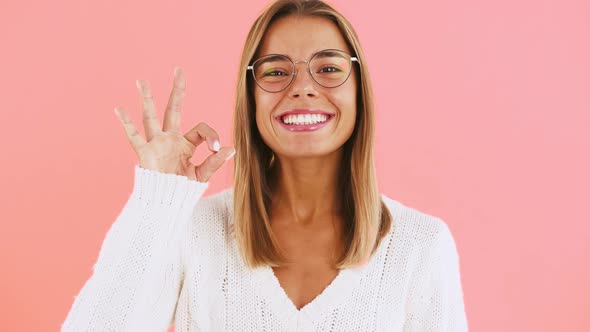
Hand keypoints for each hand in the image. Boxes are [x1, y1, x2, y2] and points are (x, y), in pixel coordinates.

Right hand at [114, 67, 234, 181]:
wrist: (166, 204)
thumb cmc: (184, 191)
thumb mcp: (202, 175)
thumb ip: (214, 162)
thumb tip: (231, 148)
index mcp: (187, 144)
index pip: (201, 129)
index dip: (211, 135)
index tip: (217, 148)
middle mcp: (170, 139)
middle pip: (173, 109)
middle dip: (177, 90)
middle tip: (179, 70)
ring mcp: (156, 144)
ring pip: (151, 117)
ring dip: (147, 99)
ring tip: (141, 81)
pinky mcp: (145, 153)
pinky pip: (133, 136)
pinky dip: (126, 123)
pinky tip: (119, 108)